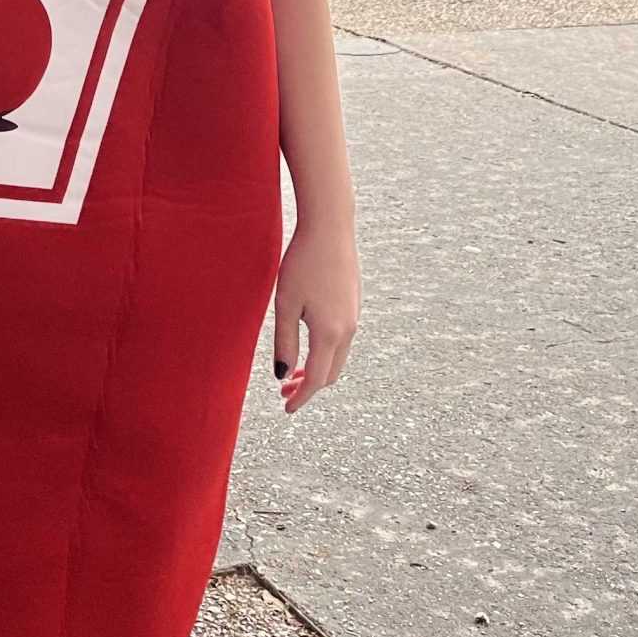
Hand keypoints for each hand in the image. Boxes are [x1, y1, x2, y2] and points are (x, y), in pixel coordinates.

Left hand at [271, 215, 359, 414]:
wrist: (330, 228)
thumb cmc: (302, 263)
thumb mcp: (285, 304)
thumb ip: (284, 342)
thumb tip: (282, 375)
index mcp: (330, 333)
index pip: (316, 378)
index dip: (301, 398)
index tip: (286, 409)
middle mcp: (348, 330)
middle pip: (330, 373)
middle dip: (309, 387)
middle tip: (284, 391)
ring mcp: (354, 317)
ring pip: (338, 357)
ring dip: (317, 369)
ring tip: (293, 371)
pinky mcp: (354, 304)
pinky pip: (343, 341)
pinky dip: (326, 353)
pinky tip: (308, 344)